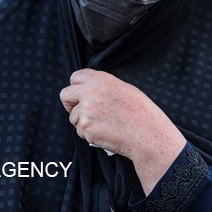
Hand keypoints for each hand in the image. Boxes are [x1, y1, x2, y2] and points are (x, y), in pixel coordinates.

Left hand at [60, 68, 185, 193]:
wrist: (147, 134)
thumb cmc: (141, 113)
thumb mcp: (124, 89)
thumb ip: (103, 87)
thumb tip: (90, 90)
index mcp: (100, 79)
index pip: (75, 77)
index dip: (76, 87)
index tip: (79, 95)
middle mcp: (90, 92)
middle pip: (65, 94)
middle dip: (70, 104)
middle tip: (80, 111)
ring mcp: (86, 110)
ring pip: (73, 116)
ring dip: (83, 122)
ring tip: (103, 125)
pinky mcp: (85, 127)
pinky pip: (80, 131)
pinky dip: (89, 134)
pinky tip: (105, 133)